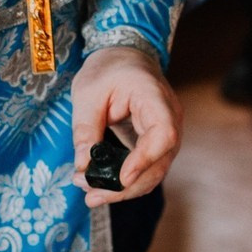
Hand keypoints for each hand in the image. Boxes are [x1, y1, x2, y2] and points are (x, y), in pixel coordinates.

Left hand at [70, 45, 181, 208]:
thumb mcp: (87, 92)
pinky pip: (146, 167)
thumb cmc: (107, 68)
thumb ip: (85, 128)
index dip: (145, 159)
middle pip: (159, 162)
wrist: (124, 57)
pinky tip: (101, 187)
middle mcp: (169, 118)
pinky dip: (126, 181)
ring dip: (124, 188)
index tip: (122, 177)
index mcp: (154, 97)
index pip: (163, 133)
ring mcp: (166, 132)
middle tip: (91, 194)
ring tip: (91, 194)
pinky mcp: (155, 143)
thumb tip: (82, 166)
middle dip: (126, 185)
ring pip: (154, 171)